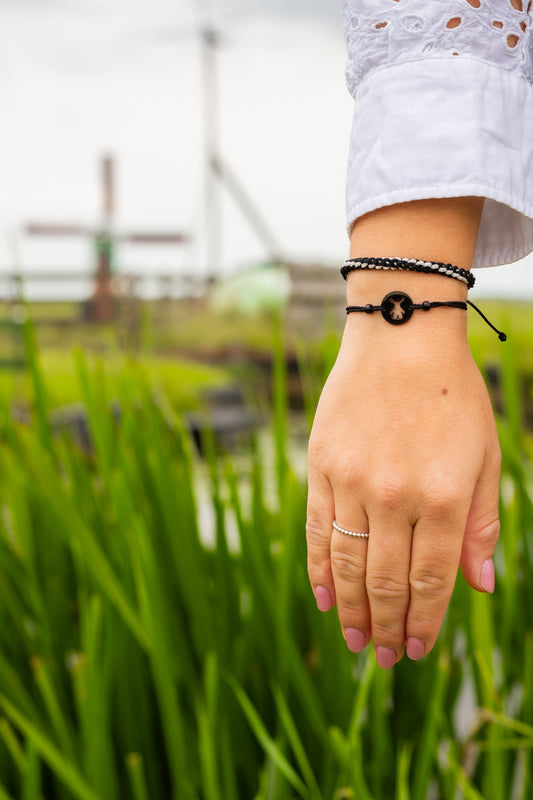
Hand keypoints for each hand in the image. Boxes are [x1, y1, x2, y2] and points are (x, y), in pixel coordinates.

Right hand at [306, 275, 500, 666]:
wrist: (400, 337)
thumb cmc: (452, 396)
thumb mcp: (484, 455)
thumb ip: (481, 524)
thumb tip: (481, 587)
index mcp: (443, 496)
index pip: (430, 578)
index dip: (425, 620)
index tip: (417, 649)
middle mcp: (395, 495)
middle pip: (386, 581)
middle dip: (385, 626)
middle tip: (382, 657)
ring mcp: (353, 481)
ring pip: (348, 563)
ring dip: (349, 608)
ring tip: (352, 640)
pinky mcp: (322, 466)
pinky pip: (318, 529)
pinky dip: (319, 568)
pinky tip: (321, 596)